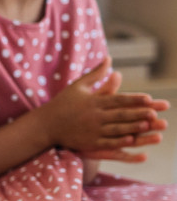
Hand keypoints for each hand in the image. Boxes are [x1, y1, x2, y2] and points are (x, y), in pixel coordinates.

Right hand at [43, 57, 167, 161]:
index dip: (134, 99)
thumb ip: (96, 74)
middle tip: (155, 113)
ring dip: (133, 127)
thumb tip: (109, 58)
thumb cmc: (63, 103)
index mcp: (93, 101)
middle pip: (120, 114)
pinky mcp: (88, 142)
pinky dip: (119, 141)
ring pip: (116, 129)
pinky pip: (107, 142)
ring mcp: (91, 130)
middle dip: (138, 113)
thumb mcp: (78, 86)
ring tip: (148, 126)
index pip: (118, 100)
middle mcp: (94, 115)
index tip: (149, 99)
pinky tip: (131, 140)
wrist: (45, 124)